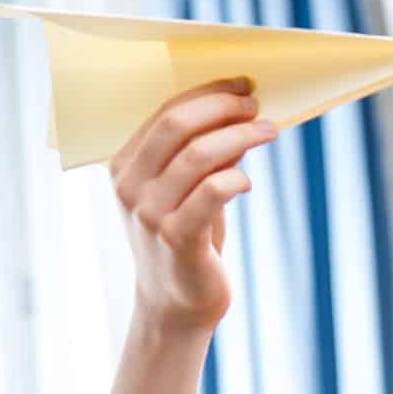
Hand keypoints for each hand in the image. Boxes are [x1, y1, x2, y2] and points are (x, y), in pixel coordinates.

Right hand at [110, 78, 277, 332]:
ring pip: (197, 156)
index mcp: (124, 167)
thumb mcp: (191, 194)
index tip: (241, 86)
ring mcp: (148, 214)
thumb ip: (206, 158)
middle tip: (256, 105)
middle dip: (221, 108)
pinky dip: (234, 179)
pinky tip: (248, 181)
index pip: (164, 113)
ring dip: (238, 137)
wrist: (176, 307)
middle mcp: (129, 187)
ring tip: (268, 131)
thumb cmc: (187, 243)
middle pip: (176, 125)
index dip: (206, 94)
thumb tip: (238, 114)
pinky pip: (210, 193)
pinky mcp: (176, 239)